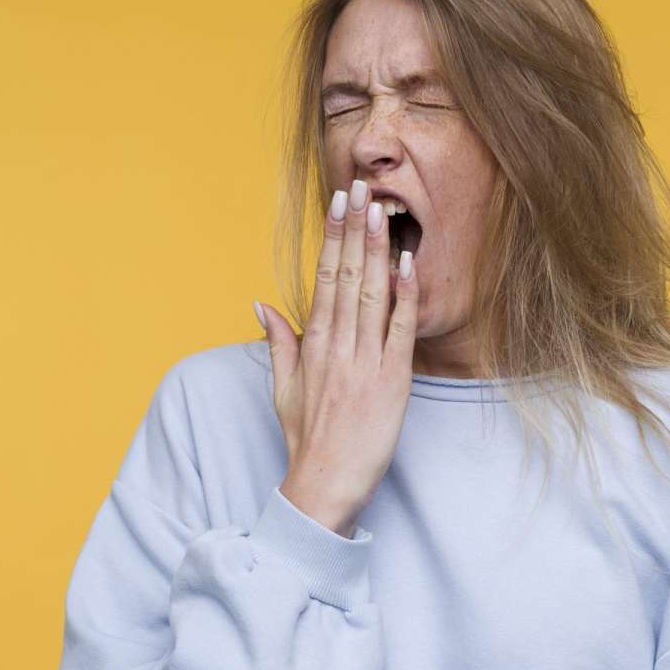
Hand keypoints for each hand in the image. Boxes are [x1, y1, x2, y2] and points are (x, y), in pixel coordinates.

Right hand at [255, 178, 418, 536]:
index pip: (323, 278)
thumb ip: (279, 342)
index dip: (332, 238)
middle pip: (347, 276)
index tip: (338, 203)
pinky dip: (404, 295)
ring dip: (377, 250)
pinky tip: (407, 264)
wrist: (325, 483)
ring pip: (372, 294)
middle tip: (362, 187)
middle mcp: (337, 346)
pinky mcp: (392, 380)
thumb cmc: (307, 439)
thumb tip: (261, 304)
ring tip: (383, 210)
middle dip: (355, 229)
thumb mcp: (284, 388)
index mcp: (312, 345)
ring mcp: (365, 362)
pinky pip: (400, 329)